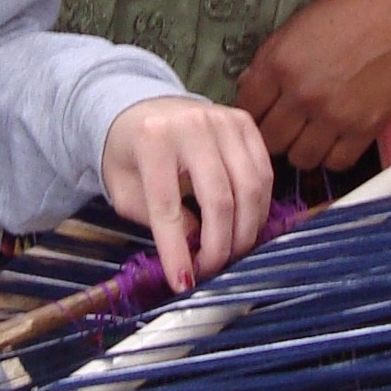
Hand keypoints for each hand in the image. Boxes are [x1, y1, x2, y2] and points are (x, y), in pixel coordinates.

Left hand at [101, 97, 273, 291]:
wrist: (143, 108)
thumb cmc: (130, 154)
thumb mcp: (126, 190)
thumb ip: (154, 219)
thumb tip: (194, 245)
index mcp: (152, 139)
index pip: (168, 206)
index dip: (176, 251)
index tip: (183, 283)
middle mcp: (192, 124)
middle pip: (219, 199)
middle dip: (219, 246)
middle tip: (211, 271)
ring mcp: (223, 120)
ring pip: (250, 189)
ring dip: (245, 232)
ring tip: (230, 254)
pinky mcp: (245, 122)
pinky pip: (264, 173)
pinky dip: (259, 208)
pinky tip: (245, 225)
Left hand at [236, 0, 390, 171]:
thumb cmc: (351, 15)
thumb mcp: (298, 25)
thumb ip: (269, 58)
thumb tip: (248, 87)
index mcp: (279, 63)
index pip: (247, 109)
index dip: (251, 114)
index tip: (261, 115)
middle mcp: (302, 94)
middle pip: (270, 140)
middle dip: (274, 135)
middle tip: (284, 128)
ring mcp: (333, 115)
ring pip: (301, 158)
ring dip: (301, 150)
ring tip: (309, 136)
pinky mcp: (364, 129)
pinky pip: (337, 163)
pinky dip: (332, 156)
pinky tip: (333, 141)